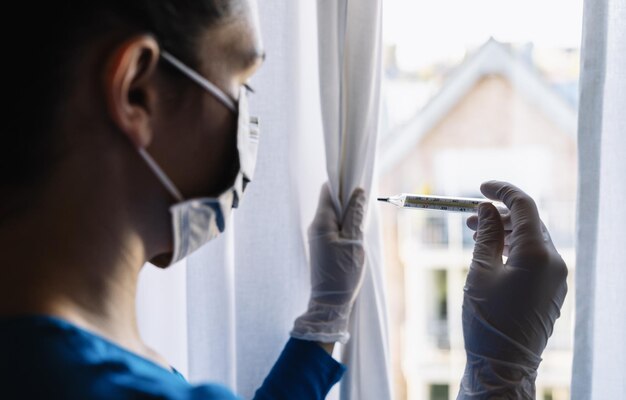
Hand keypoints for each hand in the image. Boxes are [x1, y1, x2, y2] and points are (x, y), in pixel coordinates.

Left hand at [290, 183, 366, 343]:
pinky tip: (356, 232)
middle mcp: (315, 226)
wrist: (329, 304)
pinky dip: (344, 225)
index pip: (327, 191)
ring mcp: (317, 236)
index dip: (342, 183)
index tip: (358, 181)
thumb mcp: (354, 243)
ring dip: (348, 213)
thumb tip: (358, 192)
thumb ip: (355, 217)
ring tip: (363, 220)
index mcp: (321, 222)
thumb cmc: (342, 275)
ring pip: (333, 214)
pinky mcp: (321, 245)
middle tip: (366, 204)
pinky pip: (333, 226)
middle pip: (330, 201)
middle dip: (347, 199)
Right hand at [458, 181, 567, 398]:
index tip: (481, 187)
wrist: (505, 366)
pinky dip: (513, 249)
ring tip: (474, 235)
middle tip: (468, 217)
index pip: (524, 207)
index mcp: (538, 254)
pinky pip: (535, 258)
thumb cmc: (487, 320)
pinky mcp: (552, 290)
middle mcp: (554, 262)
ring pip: (532, 240)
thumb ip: (484, 235)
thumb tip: (485, 209)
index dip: (502, 191)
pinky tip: (491, 256)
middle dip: (499, 214)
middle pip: (529, 223)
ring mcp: (556, 278)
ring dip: (504, 232)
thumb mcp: (479, 272)